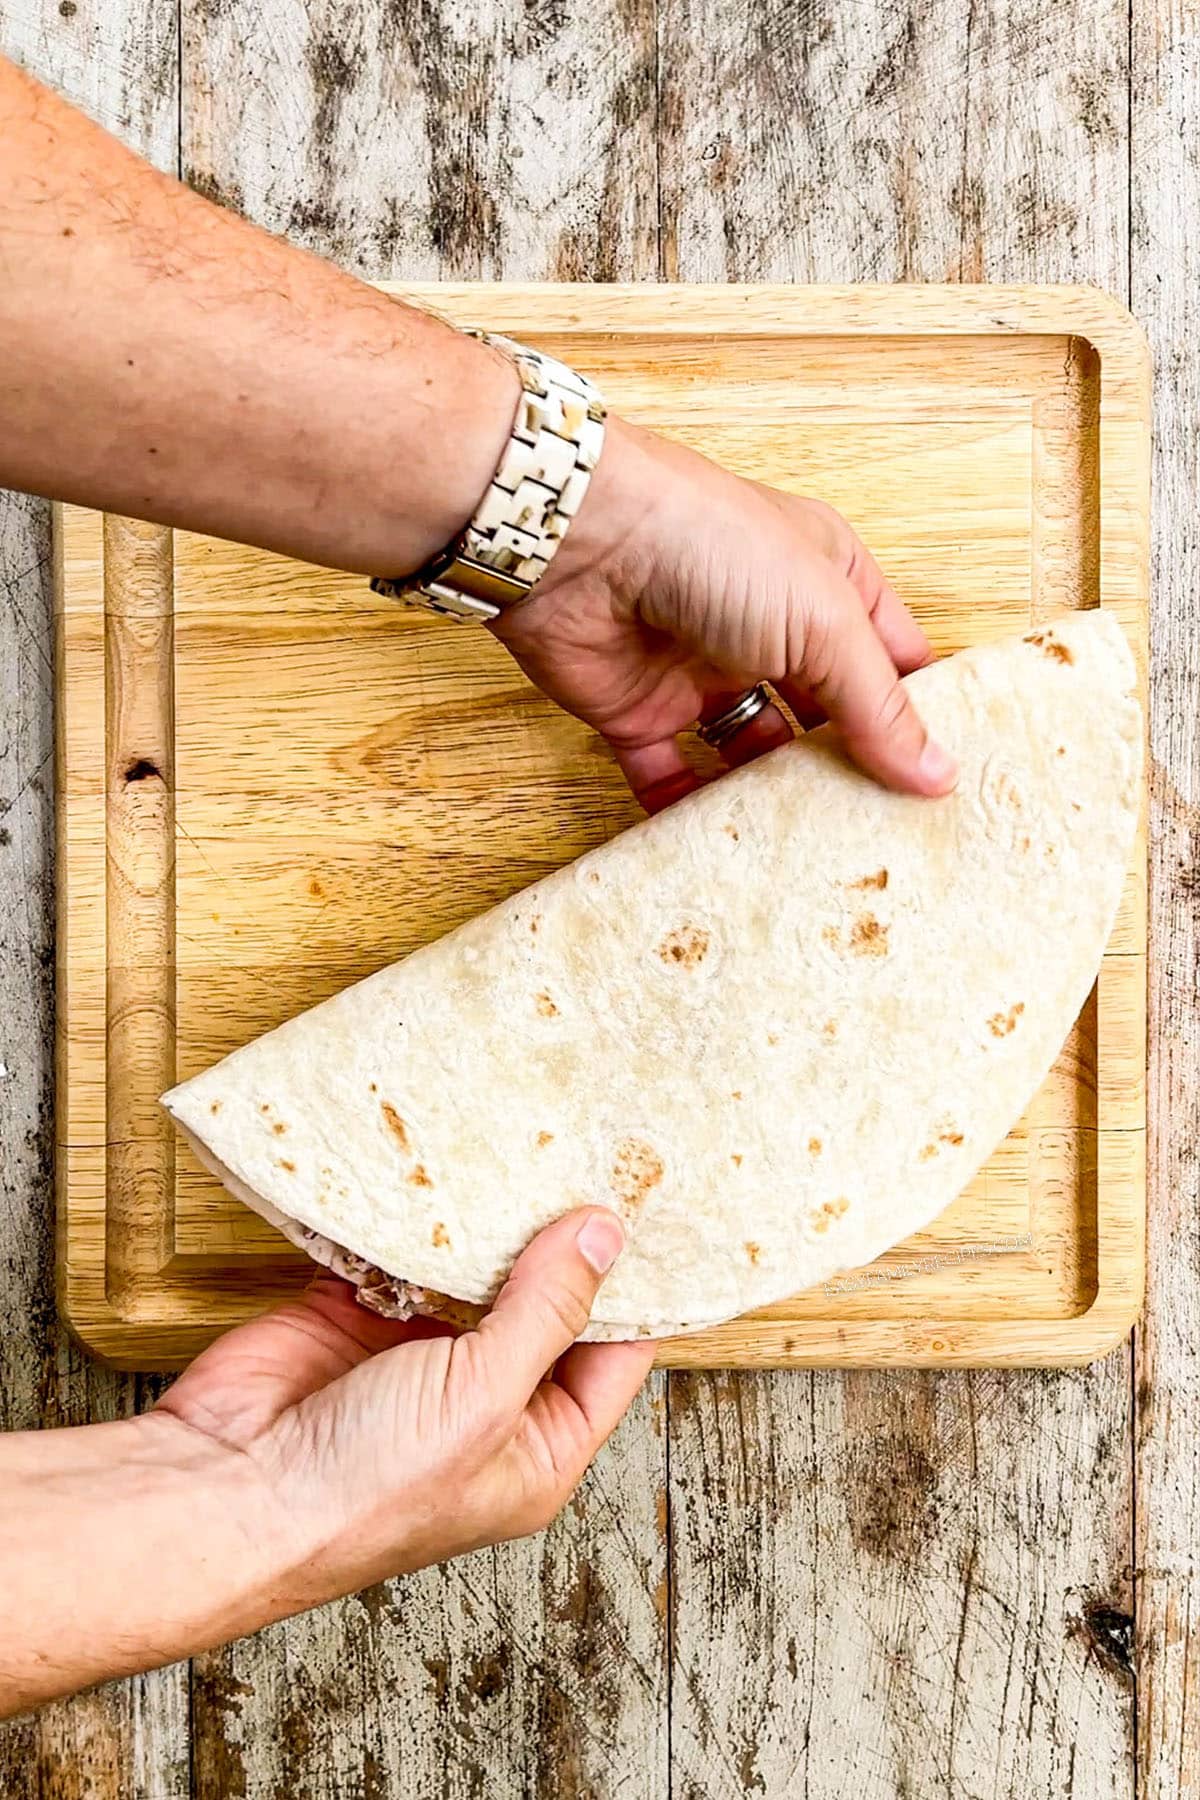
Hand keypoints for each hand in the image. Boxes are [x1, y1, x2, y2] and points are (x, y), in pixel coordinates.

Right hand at [154, 1208, 652, 1605]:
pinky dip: (411, 1218)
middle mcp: (483, 1405)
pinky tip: (437, 1172)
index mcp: (536, 1449)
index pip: (612, 1357)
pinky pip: (397, 1253)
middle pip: (544, 1305)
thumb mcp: (485, 1397)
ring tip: (522, 1150)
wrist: (228, 1489)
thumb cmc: (365, 1485)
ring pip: (472, 1271)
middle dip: (558, 1240)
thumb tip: (604, 1235)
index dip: (632, 1287)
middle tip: (585, 1159)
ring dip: (487, 1221)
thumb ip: (548, 1310)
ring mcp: (417, 1359)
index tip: (646, 1208)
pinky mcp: (355, 1317)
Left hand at [492, 417, 956, 812]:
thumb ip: (878, 704)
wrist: (574, 544)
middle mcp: (768, 627)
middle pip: (828, 714)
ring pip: (754, 754)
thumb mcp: (822, 618)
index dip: (921, 715)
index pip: (893, 657)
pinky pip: (673, 778)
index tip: (950, 784)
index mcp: (826, 582)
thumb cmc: (708, 544)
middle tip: (893, 840)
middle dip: (855, 770)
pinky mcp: (640, 713)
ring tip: (822, 860)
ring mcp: (703, 672)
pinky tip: (730, 854)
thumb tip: (937, 775)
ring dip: (780, 801)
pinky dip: (694, 816)